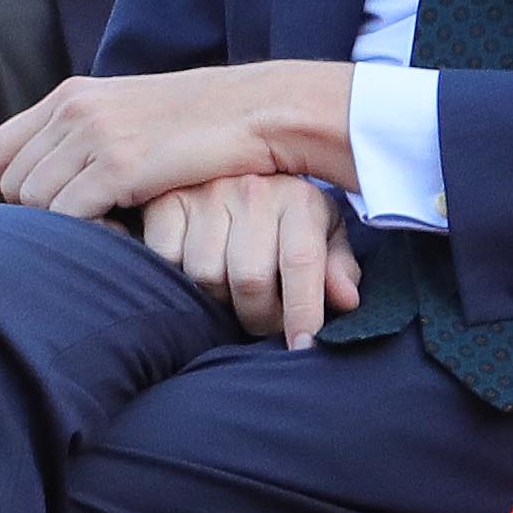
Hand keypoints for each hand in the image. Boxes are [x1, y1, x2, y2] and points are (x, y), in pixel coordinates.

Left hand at [0, 60, 352, 221]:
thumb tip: (61, 176)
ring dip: (62, 230)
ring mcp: (95, 136)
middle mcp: (75, 111)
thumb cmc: (211, 122)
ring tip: (102, 238)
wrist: (263, 110)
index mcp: (74, 95)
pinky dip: (85, 236)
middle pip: (14, 182)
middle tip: (64, 242)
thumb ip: (92, 136)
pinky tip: (117, 239)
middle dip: (29, 217)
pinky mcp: (120, 165)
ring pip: (37, 203)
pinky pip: (70, 215)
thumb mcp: (137, 113)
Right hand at [139, 171, 360, 348]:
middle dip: (259, 316)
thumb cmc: (285, 215)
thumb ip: (337, 268)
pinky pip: (166, 260)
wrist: (229, 167)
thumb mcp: (321, 233)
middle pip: (250, 279)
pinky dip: (179, 278)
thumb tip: (347, 301)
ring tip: (232, 296)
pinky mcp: (166, 202)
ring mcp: (206, 195)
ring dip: (219, 301)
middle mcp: (254, 192)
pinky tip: (196, 272)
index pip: (302, 262)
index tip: (302, 346)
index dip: (302, 311)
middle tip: (264, 321)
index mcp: (300, 199)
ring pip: (206, 276)